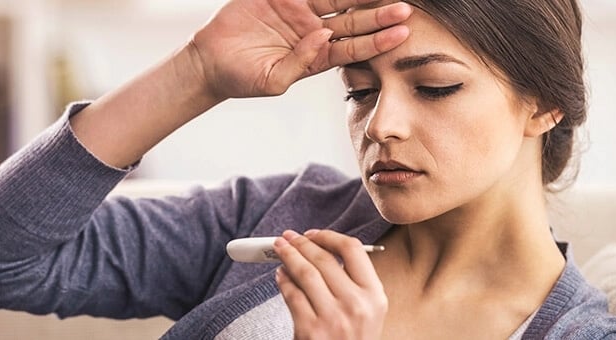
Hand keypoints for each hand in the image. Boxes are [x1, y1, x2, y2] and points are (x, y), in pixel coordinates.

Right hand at [189, 0, 411, 98]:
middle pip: (353, 19)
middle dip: (379, 13)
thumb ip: (300, 63)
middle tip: (405, 7)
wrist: (209, 61)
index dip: (378, 40)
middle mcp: (314, 30)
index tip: (402, 33)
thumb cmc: (241, 78)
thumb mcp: (273, 81)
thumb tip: (322, 36)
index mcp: (317, 56)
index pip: (355, 47)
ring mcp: (299, 10)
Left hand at [273, 229, 386, 339]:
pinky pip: (292, 295)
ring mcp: (333, 318)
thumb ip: (353, 282)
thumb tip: (320, 248)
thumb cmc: (353, 338)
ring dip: (287, 257)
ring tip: (279, 250)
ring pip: (304, 273)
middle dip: (301, 243)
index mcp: (375, 295)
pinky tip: (280, 276)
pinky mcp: (311, 331)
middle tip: (287, 237)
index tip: (313, 234)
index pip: (353, 250)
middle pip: (323, 259)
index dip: (328, 236)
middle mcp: (356, 305)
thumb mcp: (367, 311)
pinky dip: (282, 280)